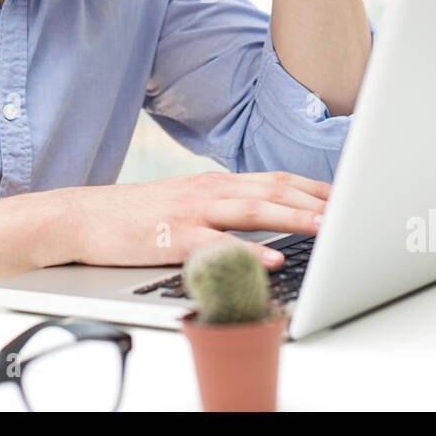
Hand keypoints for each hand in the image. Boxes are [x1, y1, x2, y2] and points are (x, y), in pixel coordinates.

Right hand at [61, 170, 328, 269]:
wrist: (82, 216)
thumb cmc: (136, 216)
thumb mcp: (185, 204)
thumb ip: (222, 209)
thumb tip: (263, 220)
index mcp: (215, 183)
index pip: (275, 178)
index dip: (314, 187)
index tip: (347, 195)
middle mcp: (209, 190)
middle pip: (273, 189)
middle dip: (316, 200)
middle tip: (352, 210)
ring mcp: (191, 212)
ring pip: (252, 209)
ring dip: (294, 217)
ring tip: (326, 227)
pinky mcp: (172, 237)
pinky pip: (217, 244)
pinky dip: (247, 250)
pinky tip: (271, 257)